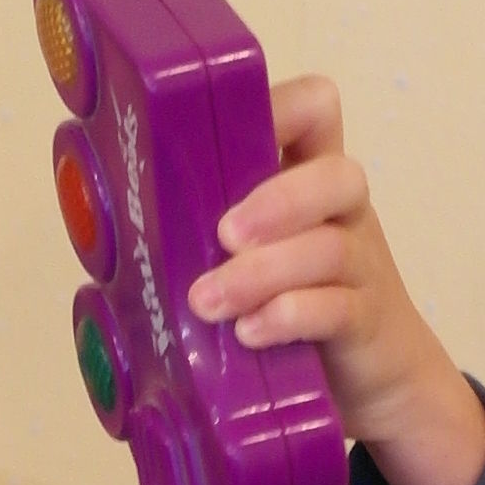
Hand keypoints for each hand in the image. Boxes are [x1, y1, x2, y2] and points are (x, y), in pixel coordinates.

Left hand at [186, 74, 484, 484]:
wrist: (380, 377)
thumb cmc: (297, 305)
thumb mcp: (255, 254)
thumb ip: (208, 233)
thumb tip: (105, 234)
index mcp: (312, 179)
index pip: (315, 108)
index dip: (279, 107)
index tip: (223, 140)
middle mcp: (345, 214)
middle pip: (338, 175)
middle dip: (277, 200)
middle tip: (223, 236)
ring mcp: (362, 266)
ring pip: (328, 248)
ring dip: (260, 273)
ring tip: (208, 303)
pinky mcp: (365, 321)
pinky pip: (336, 308)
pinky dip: (288, 317)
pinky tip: (250, 332)